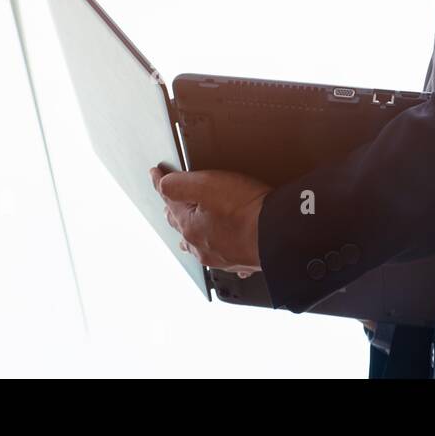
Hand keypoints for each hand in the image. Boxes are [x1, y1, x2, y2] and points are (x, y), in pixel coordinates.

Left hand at [149, 166, 269, 276]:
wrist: (279, 234)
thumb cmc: (246, 210)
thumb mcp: (206, 186)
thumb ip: (179, 184)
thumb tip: (160, 184)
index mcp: (190, 227)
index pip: (169, 201)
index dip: (161, 183)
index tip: (155, 174)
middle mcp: (202, 246)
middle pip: (182, 226)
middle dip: (174, 212)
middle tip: (170, 202)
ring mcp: (222, 256)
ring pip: (199, 245)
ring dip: (193, 235)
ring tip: (191, 231)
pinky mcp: (242, 261)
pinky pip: (226, 257)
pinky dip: (222, 250)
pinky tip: (227, 250)